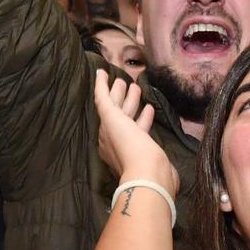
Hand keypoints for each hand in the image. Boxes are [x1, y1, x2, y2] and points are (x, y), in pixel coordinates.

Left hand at [93, 70, 176, 192]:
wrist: (149, 174)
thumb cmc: (127, 145)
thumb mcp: (110, 118)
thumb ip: (104, 97)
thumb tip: (99, 75)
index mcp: (104, 133)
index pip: (105, 107)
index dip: (108, 91)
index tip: (111, 75)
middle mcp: (115, 139)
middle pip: (117, 112)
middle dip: (121, 96)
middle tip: (127, 80)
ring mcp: (132, 145)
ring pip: (130, 119)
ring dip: (133, 103)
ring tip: (139, 88)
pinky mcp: (147, 149)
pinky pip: (143, 128)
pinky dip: (145, 116)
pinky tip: (150, 106)